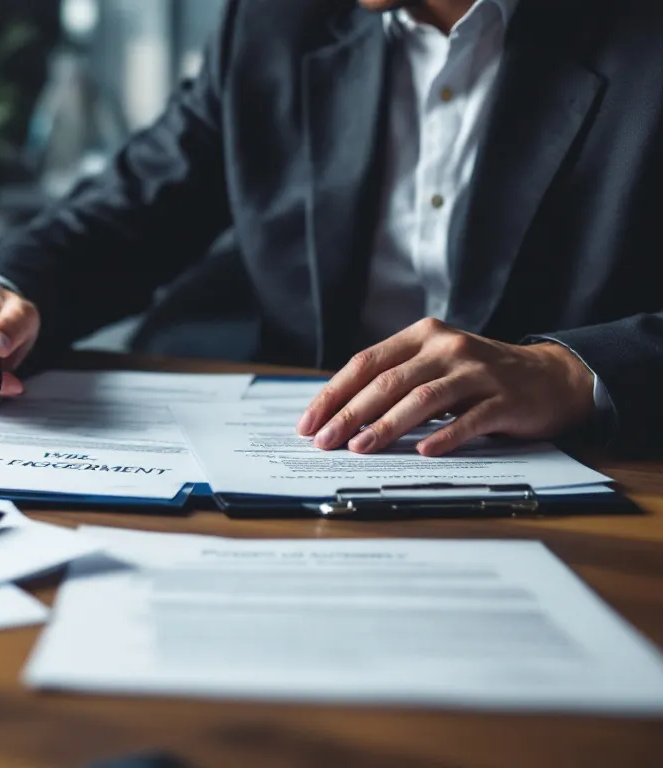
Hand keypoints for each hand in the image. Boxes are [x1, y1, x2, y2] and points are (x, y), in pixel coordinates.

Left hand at [296, 318, 595, 455]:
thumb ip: (394, 380)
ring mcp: (478, 372)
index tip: (308, 422)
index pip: (366, 363)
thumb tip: (338, 414)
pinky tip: (422, 452)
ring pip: (422, 399)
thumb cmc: (479, 377)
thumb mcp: (434, 366)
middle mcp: (447, 348)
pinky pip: (469, 419)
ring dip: (387, 425)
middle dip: (350, 414)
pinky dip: (444, 436)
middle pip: (388, 382)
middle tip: (324, 441)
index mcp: (422, 336)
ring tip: (360, 447)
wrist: (551, 378)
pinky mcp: (505, 399)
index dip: (333, 394)